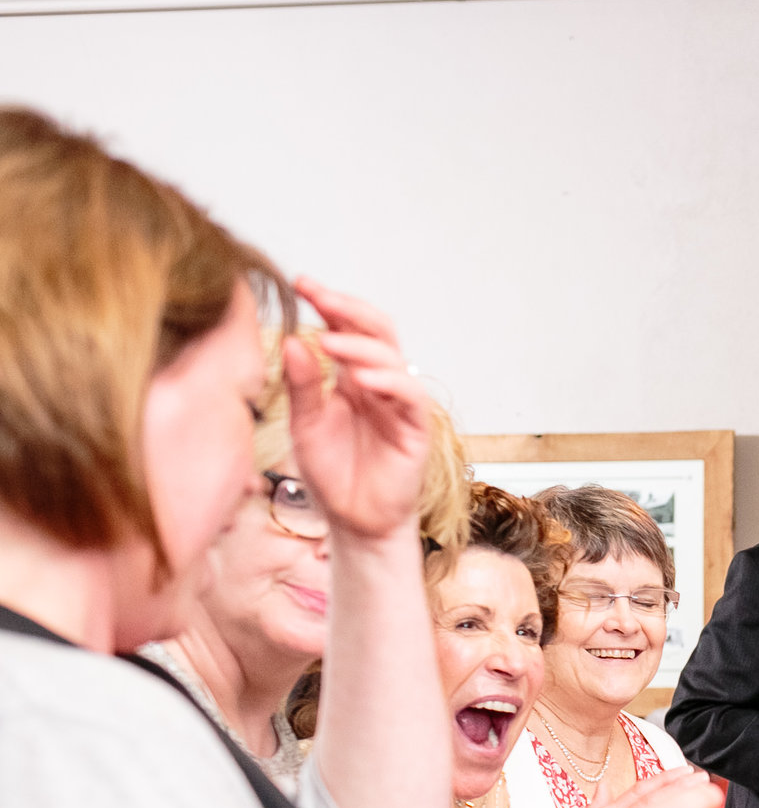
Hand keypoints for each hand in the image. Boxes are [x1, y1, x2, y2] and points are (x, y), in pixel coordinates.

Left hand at [283, 278, 432, 544]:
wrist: (354, 523)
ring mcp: (400, 405)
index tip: (300, 284)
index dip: (329, 303)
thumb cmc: (332, 475)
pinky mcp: (416, 430)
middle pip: (377, 331)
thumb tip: (293, 341)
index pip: (347, 329)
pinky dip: (389, 382)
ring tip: (329, 343)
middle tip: (318, 294)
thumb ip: (302, 385)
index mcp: (351, 378)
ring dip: (362, 347)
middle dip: (348, 310)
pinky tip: (360, 379)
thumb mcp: (305, 424)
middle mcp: (380, 385)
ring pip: (394, 359)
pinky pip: (410, 396)